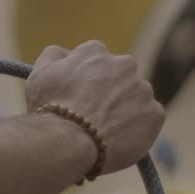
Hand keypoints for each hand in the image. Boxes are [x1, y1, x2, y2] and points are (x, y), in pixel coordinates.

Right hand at [24, 41, 164, 175]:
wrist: (68, 142)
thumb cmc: (50, 108)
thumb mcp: (39, 74)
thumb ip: (54, 55)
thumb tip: (65, 53)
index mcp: (96, 51)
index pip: (96, 60)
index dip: (88, 79)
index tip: (81, 95)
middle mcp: (124, 64)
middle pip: (120, 76)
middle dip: (111, 91)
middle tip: (95, 114)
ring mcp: (142, 89)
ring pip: (136, 98)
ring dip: (125, 110)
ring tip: (105, 131)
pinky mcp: (155, 114)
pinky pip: (149, 119)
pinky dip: (138, 128)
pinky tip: (118, 139)